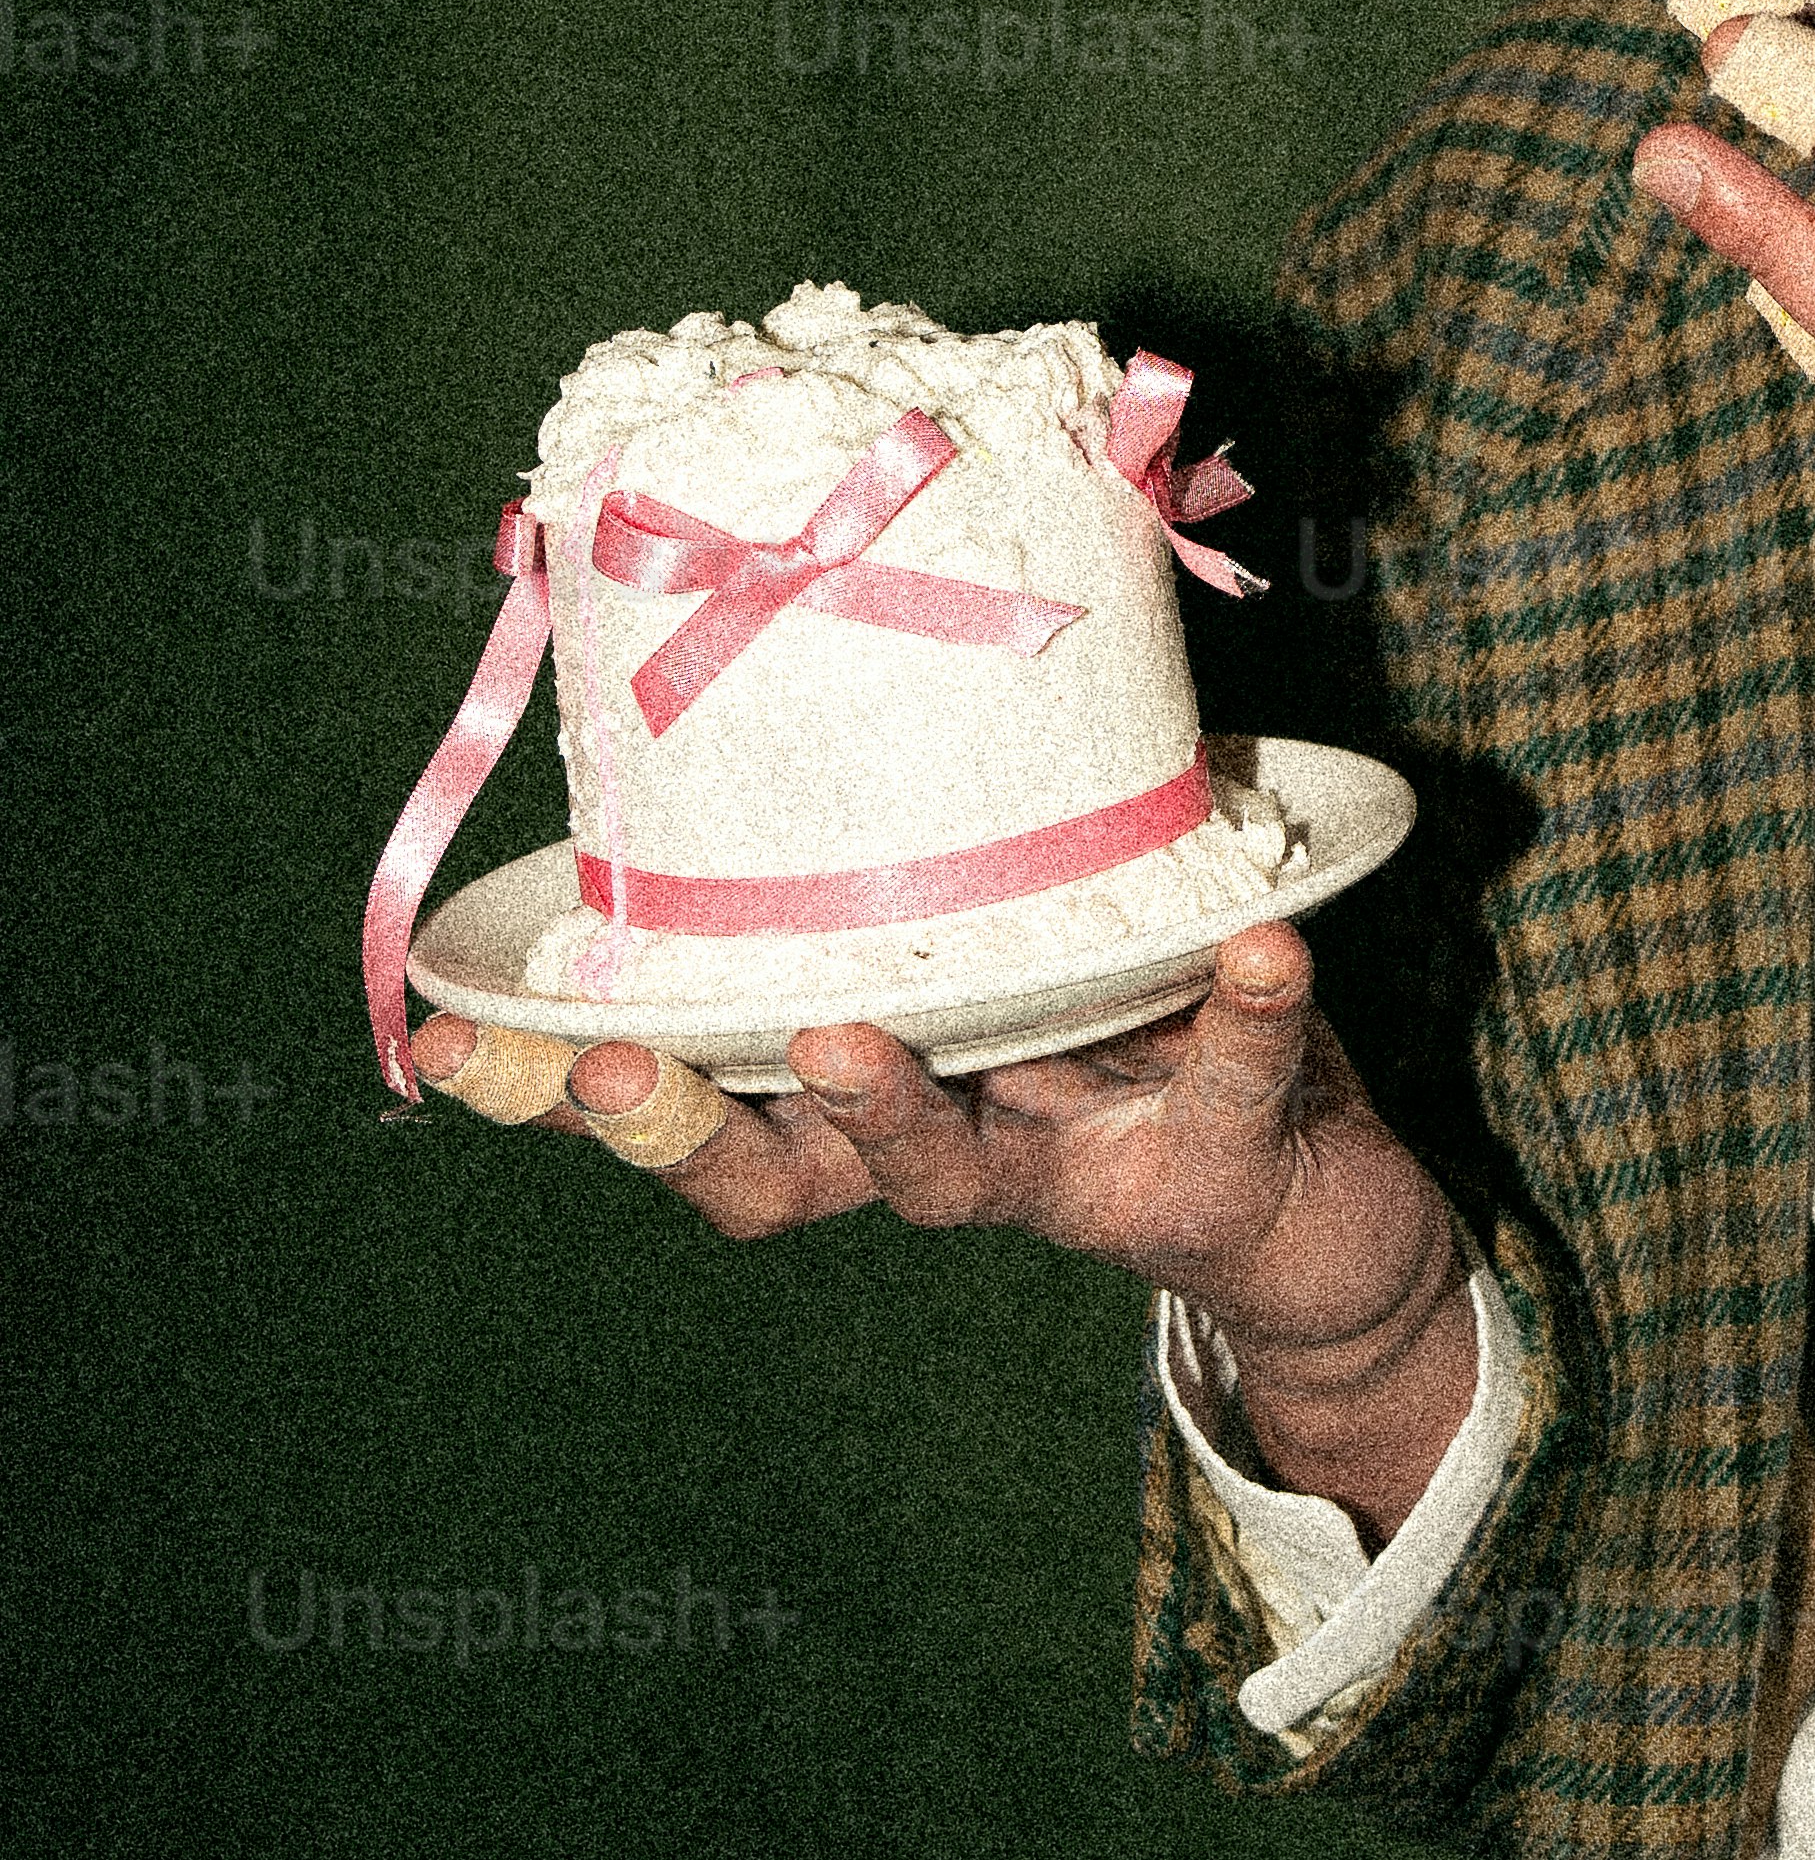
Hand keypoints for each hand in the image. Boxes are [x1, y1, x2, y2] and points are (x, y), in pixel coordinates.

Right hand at [427, 922, 1473, 1473]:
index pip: (691, 1098)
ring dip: (890, 1104)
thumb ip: (911, 858)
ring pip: (947, 1172)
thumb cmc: (1135, 1035)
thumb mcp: (1007, 942)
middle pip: (774, 1173)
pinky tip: (1258, 947)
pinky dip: (1243, 1013)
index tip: (445, 1039)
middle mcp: (942, 1146)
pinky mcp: (1211, 1163)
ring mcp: (1067, 1172)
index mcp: (868, 1089)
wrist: (1324, 1201)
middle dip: (676, 1125)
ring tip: (849, 1032)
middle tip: (599, 1068)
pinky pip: (1228, 1074)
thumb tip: (785, 658)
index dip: (557, 1086)